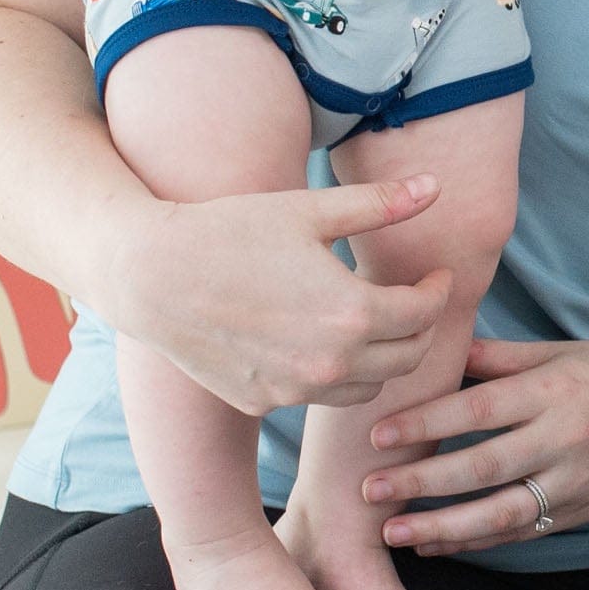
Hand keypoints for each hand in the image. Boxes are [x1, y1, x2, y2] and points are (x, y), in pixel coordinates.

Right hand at [98, 174, 465, 414]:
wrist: (150, 276)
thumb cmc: (230, 231)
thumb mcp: (309, 210)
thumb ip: (379, 205)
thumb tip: (436, 187)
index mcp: (352, 313)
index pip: (424, 314)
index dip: (438, 291)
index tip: (435, 275)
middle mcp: (331, 363)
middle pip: (407, 358)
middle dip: (421, 328)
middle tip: (414, 300)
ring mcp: (295, 390)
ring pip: (367, 387)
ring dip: (382, 358)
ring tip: (372, 322)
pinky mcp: (262, 402)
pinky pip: (318, 396)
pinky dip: (334, 375)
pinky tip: (321, 342)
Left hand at [359, 336, 588, 552]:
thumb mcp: (562, 352)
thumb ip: (501, 357)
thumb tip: (442, 349)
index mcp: (555, 390)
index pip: (480, 408)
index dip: (427, 423)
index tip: (379, 435)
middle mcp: (565, 438)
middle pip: (484, 466)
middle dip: (422, 482)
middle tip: (370, 489)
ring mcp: (575, 480)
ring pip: (502, 512)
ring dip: (443, 526)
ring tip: (394, 532)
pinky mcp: (581, 510)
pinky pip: (523, 531)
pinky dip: (477, 541)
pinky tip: (436, 544)